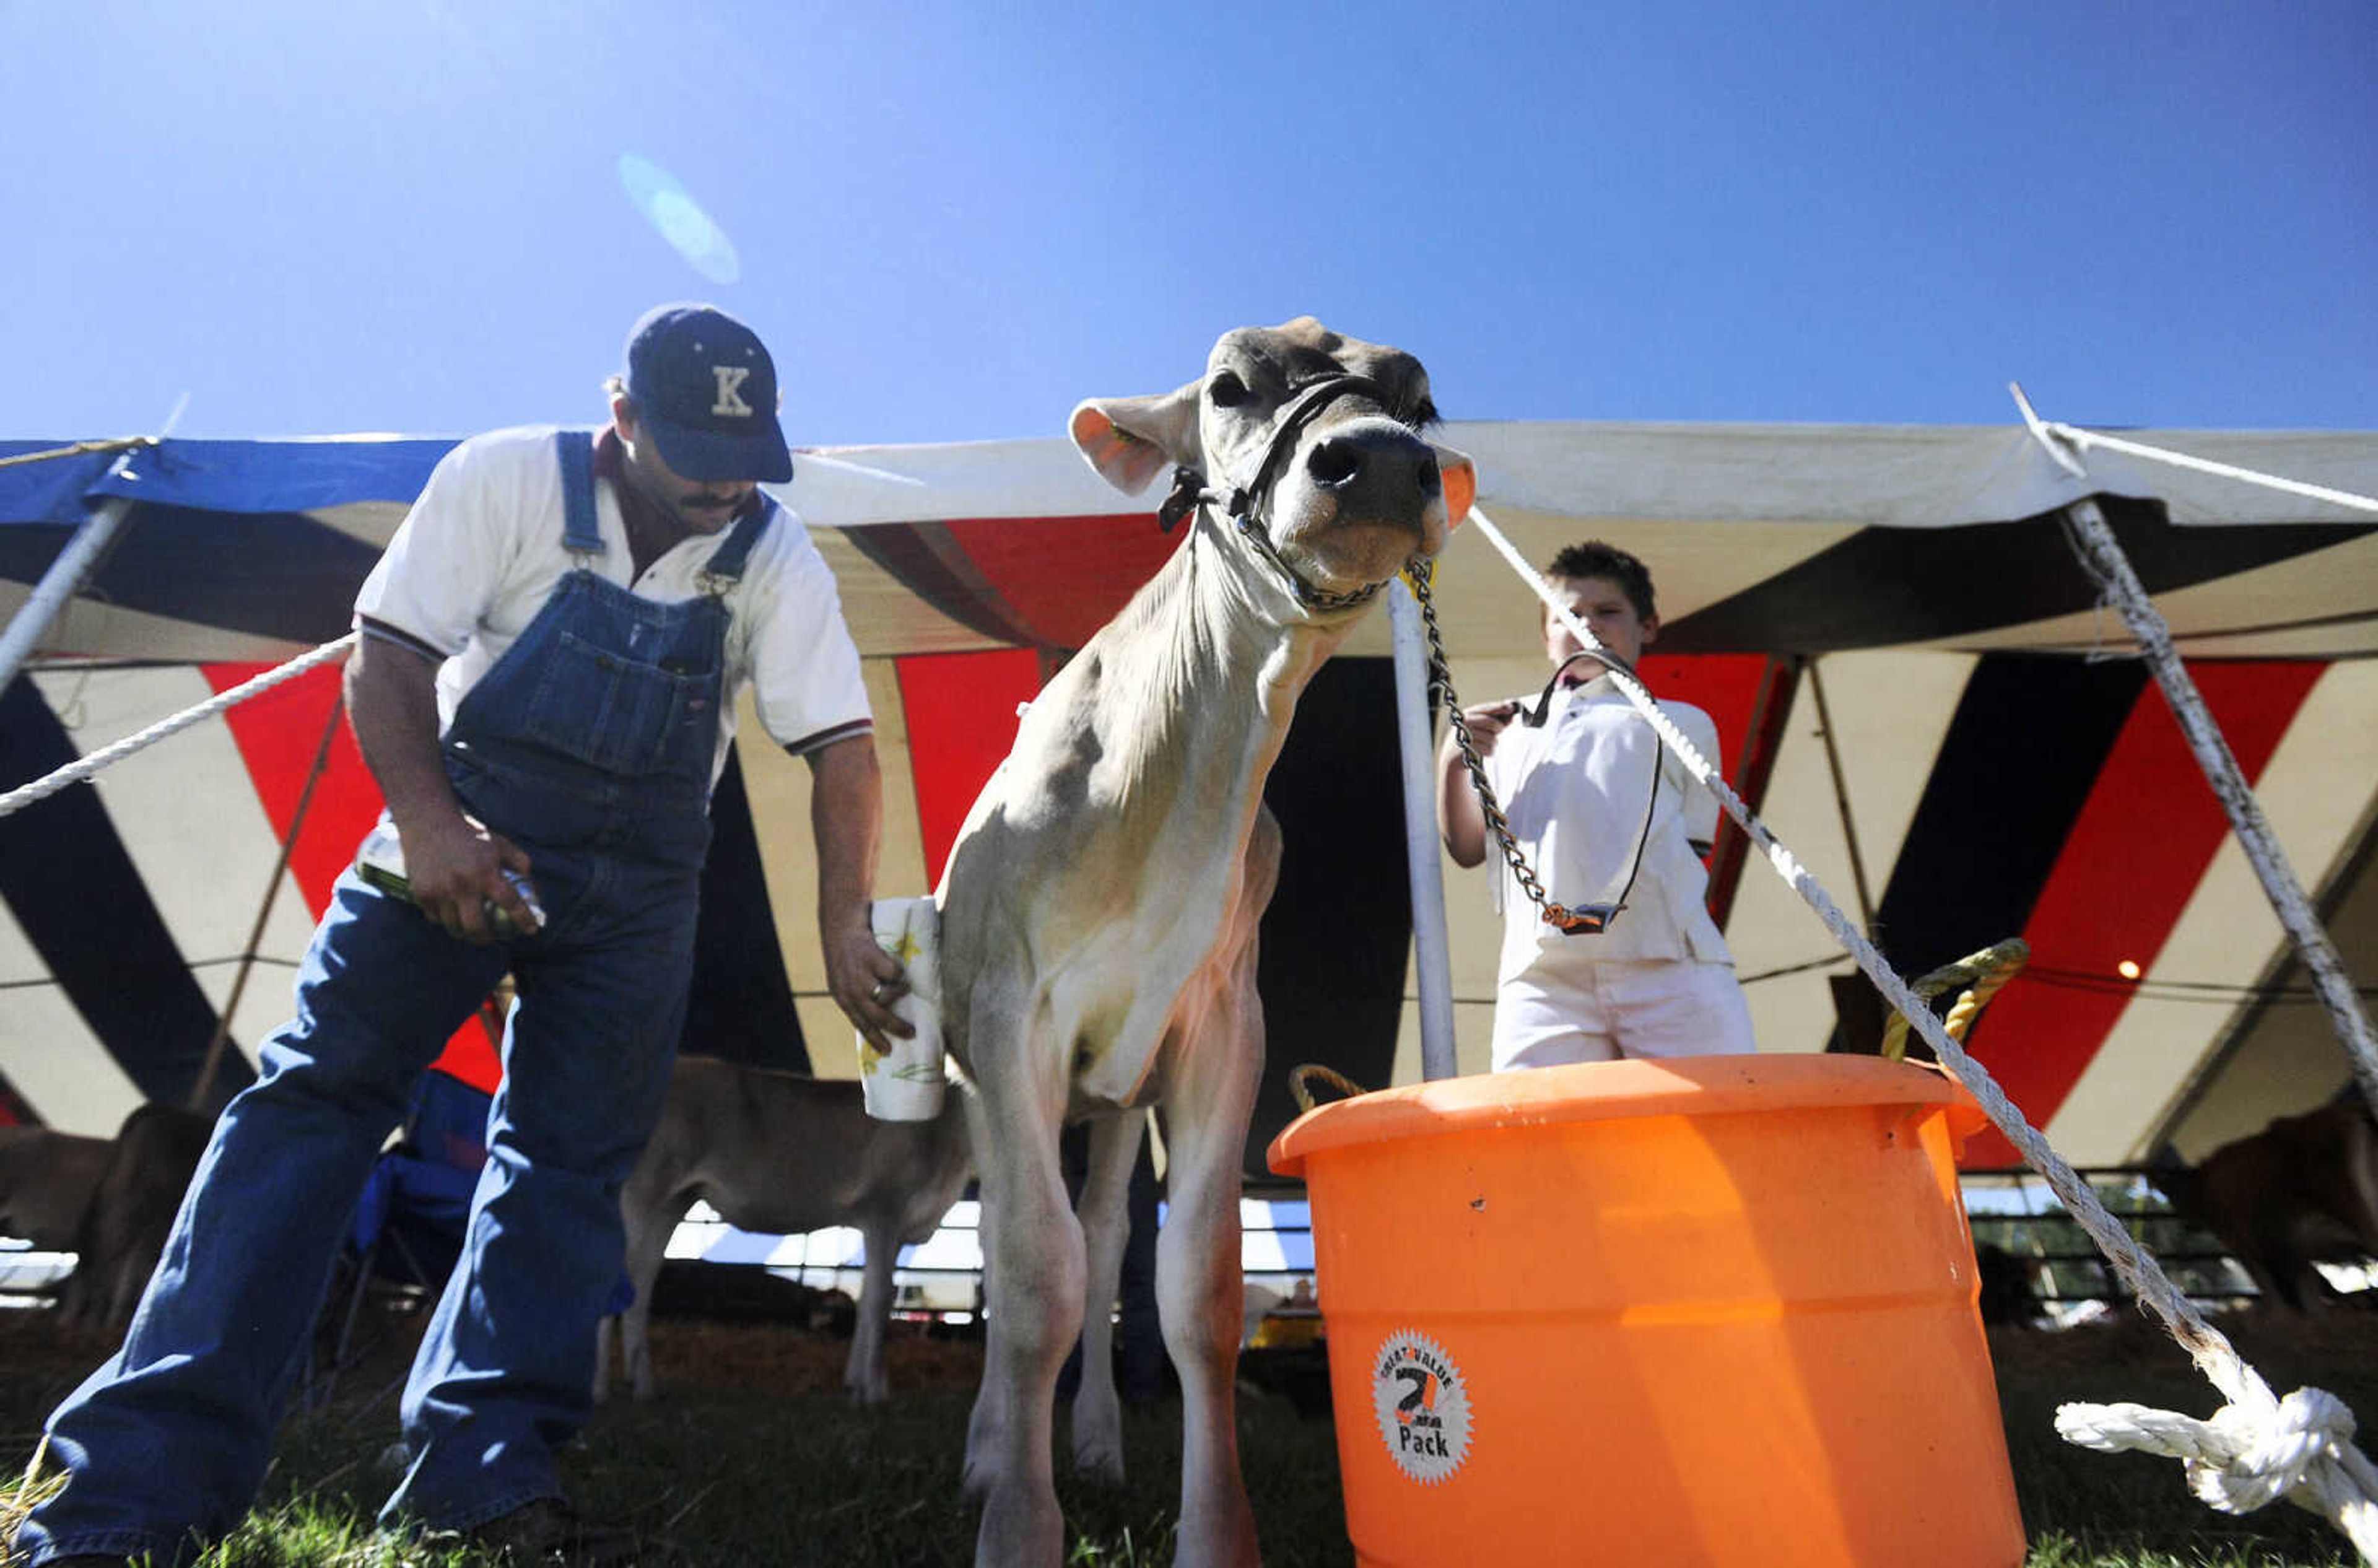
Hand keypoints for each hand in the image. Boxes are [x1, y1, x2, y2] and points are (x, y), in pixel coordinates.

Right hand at [400, 813, 541, 942]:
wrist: (430, 823)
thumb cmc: (469, 834)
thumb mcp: (500, 843)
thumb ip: (519, 861)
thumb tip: (531, 884)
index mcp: (486, 872)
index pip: (510, 903)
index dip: (523, 919)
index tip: (531, 930)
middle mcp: (462, 885)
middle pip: (476, 927)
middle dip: (486, 938)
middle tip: (490, 937)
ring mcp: (439, 891)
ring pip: (454, 926)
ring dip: (464, 932)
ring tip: (470, 930)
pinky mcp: (421, 894)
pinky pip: (435, 918)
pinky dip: (445, 920)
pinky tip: (451, 915)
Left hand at [824, 915, 913, 1050]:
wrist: (840, 921)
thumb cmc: (846, 951)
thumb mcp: (846, 977)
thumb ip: (859, 993)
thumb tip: (884, 1010)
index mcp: (842, 997)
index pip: (860, 1025)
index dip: (875, 1040)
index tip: (888, 1052)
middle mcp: (849, 990)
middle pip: (877, 1017)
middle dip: (897, 1027)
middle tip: (912, 1032)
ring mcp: (860, 975)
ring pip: (888, 995)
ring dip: (899, 992)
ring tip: (903, 986)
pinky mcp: (871, 959)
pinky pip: (894, 973)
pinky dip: (898, 972)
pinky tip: (896, 967)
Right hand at [1457, 700, 1521, 757]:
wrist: (1452, 757)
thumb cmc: (1471, 739)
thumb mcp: (1482, 727)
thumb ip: (1496, 721)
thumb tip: (1510, 716)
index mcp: (1467, 714)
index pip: (1486, 708)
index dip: (1500, 707)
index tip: (1511, 708)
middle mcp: (1464, 723)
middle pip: (1491, 723)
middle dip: (1499, 728)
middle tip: (1497, 731)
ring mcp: (1465, 737)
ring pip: (1492, 739)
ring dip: (1493, 743)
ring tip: (1483, 744)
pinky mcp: (1467, 750)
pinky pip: (1489, 750)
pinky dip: (1489, 752)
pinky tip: (1481, 751)